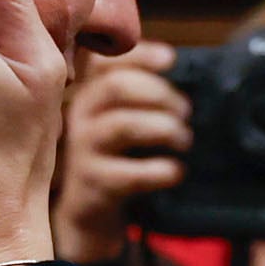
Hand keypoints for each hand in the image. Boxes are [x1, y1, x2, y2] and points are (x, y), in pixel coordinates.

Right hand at [54, 43, 188, 264]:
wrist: (87, 210)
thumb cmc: (112, 155)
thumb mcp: (118, 117)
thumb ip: (139, 92)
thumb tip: (175, 64)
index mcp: (89, 92)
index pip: (104, 61)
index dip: (138, 55)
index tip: (170, 59)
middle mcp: (79, 115)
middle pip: (116, 87)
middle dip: (159, 93)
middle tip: (185, 112)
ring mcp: (83, 150)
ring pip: (123, 125)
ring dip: (164, 128)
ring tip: (184, 139)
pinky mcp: (94, 184)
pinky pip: (130, 173)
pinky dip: (161, 170)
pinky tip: (176, 171)